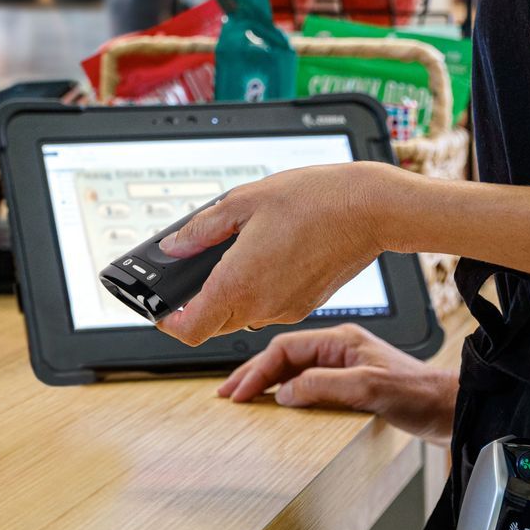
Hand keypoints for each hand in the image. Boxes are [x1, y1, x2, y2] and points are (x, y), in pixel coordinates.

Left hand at [153, 161, 417, 346]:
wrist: (368, 209)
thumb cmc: (311, 200)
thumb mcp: (241, 202)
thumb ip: (200, 230)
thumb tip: (173, 246)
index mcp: (239, 283)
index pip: (190, 329)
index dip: (168, 323)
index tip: (160, 308)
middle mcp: (261, 306)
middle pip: (213, 325)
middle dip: (195, 306)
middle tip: (189, 274)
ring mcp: (286, 309)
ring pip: (241, 317)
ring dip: (227, 297)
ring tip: (229, 256)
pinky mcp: (305, 305)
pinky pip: (267, 308)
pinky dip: (254, 292)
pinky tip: (262, 258)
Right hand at [216, 324, 458, 443]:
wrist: (452, 411)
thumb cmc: (421, 395)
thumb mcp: (369, 389)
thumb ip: (323, 386)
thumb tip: (284, 391)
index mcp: (341, 340)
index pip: (285, 348)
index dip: (258, 368)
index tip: (239, 390)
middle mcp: (339, 349)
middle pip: (283, 357)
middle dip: (252, 373)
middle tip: (227, 393)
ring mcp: (344, 367)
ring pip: (293, 370)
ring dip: (266, 383)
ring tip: (242, 397)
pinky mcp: (350, 385)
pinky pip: (307, 384)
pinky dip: (285, 393)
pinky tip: (275, 404)